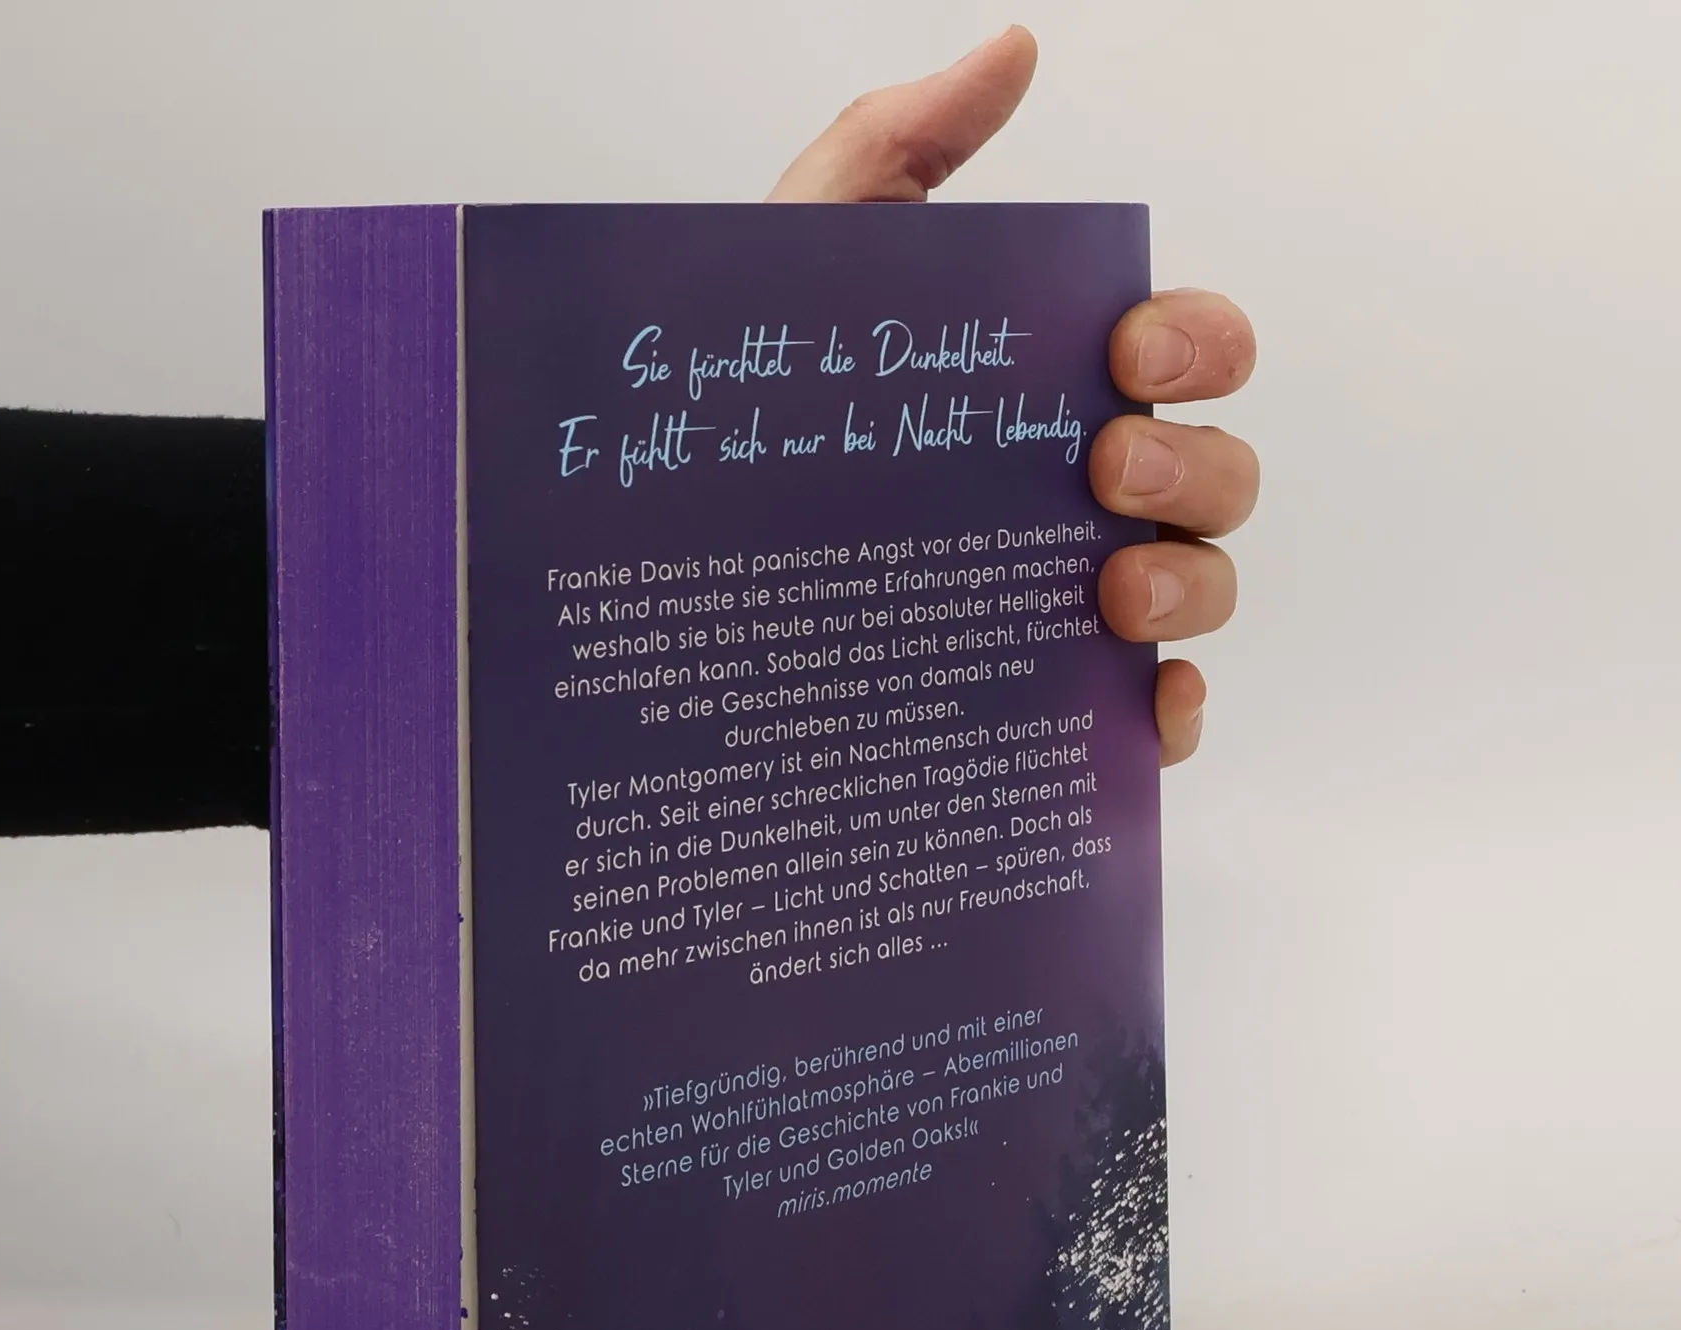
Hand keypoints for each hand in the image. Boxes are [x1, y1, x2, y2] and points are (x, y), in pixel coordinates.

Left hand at [770, 26, 1257, 767]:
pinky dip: (1166, 715)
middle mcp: (1081, 496)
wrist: (659, 562)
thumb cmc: (742, 410)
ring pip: (1200, 589)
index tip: (1125, 355)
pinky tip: (1141, 707)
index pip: (1187, 353)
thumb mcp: (802, 263)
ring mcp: (1072, 605)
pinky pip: (1146, 718)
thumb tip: (1013, 46)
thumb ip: (897, 149)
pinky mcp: (1048, 703)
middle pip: (1215, 473)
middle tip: (1103, 468)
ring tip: (1107, 594)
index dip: (1196, 343)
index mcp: (1052, 390)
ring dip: (1188, 584)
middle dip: (1192, 463)